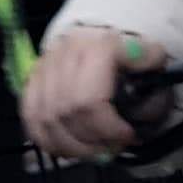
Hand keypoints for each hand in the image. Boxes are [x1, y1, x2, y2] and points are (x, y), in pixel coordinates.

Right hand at [22, 25, 168, 162]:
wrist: (102, 31)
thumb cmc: (130, 51)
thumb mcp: (151, 57)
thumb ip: (151, 75)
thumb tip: (146, 94)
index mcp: (96, 46)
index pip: (90, 100)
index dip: (108, 128)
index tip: (128, 136)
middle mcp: (64, 53)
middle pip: (67, 113)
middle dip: (92, 140)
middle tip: (113, 147)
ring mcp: (43, 67)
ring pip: (45, 120)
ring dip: (73, 146)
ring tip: (97, 151)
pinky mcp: (31, 80)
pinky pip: (31, 119)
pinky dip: (50, 141)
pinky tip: (72, 148)